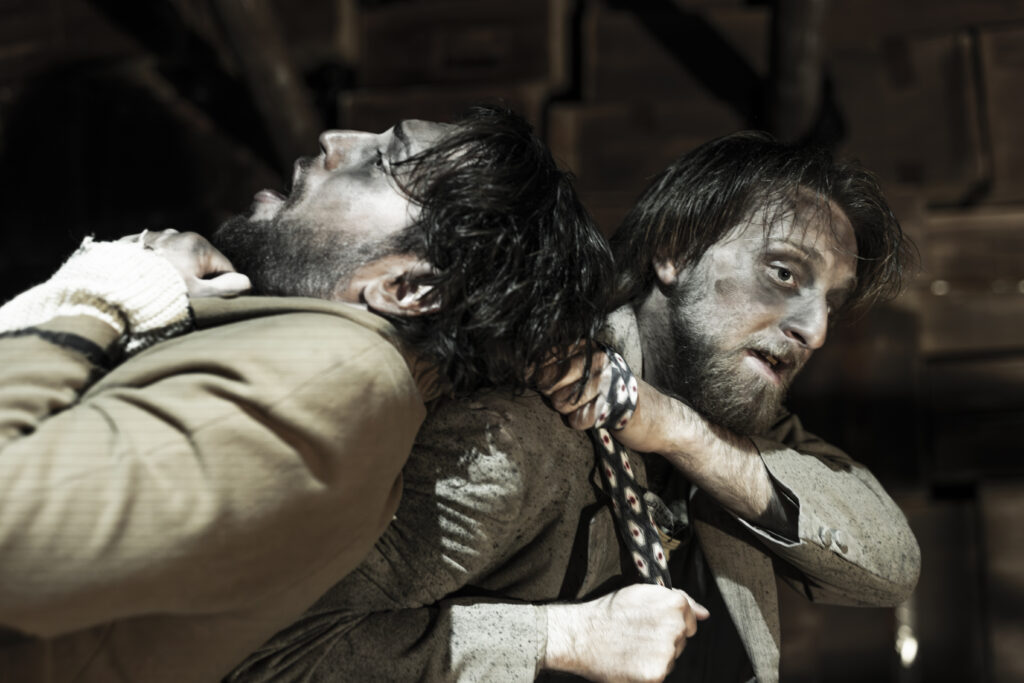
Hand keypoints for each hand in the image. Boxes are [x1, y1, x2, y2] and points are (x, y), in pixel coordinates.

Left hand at [119, 229, 250, 297]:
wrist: (115, 288)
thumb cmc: (162, 293)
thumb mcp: (199, 295)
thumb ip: (226, 288)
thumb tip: (248, 283)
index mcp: (197, 244)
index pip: (224, 267)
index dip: (222, 286)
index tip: (208, 299)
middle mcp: (177, 234)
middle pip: (201, 261)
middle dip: (197, 277)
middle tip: (182, 296)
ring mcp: (155, 236)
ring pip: (178, 257)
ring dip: (177, 271)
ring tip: (163, 289)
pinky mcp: (135, 243)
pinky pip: (154, 254)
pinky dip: (155, 265)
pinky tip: (148, 279)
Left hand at [538, 346, 671, 454]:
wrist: (658, 417)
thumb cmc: (616, 395)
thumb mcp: (589, 374)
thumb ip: (559, 369)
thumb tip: (524, 372)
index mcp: (591, 348)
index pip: (546, 355)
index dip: (537, 373)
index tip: (543, 383)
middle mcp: (598, 360)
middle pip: (548, 379)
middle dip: (553, 395)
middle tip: (571, 399)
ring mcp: (606, 382)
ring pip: (560, 401)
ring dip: (569, 411)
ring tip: (587, 407)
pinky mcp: (611, 406)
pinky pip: (577, 420)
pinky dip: (583, 423)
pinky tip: (597, 418)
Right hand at [544, 584, 709, 682]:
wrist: (581, 635)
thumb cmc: (608, 612)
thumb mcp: (642, 592)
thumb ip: (680, 599)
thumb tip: (705, 614)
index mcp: (675, 605)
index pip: (690, 620)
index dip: (670, 623)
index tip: (653, 625)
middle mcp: (676, 629)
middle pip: (680, 641)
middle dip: (664, 640)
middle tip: (636, 635)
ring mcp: (667, 653)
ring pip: (670, 659)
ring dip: (655, 657)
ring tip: (631, 648)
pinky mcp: (656, 675)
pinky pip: (659, 675)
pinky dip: (646, 672)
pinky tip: (629, 662)